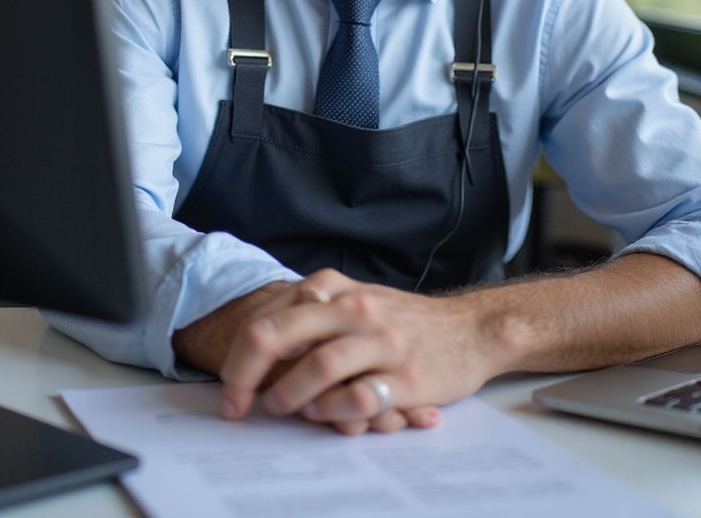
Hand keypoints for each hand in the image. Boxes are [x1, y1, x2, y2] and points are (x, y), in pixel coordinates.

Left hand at [218, 269, 497, 434]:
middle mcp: (352, 308)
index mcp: (332, 288)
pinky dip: (333, 410)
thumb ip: (309, 319)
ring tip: (278, 408)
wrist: (470, 329)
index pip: (265, 318)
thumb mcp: (353, 303)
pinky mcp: (406, 375)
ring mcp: (380, 340)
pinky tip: (324, 413)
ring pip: (316, 365)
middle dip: (244, 374)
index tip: (230, 389)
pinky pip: (358, 396)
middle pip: (276, 334)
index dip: (236, 357)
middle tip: (235, 404)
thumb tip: (251, 354)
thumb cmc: (401, 322)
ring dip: (287, 394)